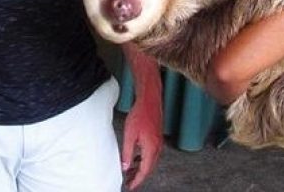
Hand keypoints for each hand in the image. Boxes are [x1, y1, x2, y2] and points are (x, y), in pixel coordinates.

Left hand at [120, 47, 162, 189]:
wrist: (150, 100)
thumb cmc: (140, 114)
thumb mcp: (130, 135)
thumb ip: (127, 152)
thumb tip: (125, 166)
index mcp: (151, 148)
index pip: (145, 170)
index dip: (137, 180)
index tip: (130, 186)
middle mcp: (157, 147)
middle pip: (149, 168)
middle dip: (139, 176)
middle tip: (129, 182)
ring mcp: (158, 142)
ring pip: (151, 161)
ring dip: (141, 168)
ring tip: (130, 172)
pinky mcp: (157, 137)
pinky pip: (152, 153)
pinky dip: (144, 159)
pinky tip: (136, 158)